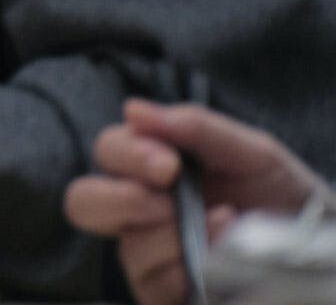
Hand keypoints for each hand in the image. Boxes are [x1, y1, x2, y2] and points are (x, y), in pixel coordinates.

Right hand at [65, 100, 325, 304]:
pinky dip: (190, 268)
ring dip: (174, 235)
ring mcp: (150, 257)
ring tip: (222, 225)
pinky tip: (223, 255)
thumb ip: (196, 127)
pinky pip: (155, 284)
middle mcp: (139, 213)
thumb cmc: (281, 192)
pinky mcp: (165, 295)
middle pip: (83, 203)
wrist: (321, 242)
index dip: (126, 155)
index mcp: (150, 168)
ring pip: (127, 247)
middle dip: (119, 198)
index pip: (106, 153)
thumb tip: (134, 109)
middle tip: (166, 198)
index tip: (167, 163)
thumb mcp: (252, 151)